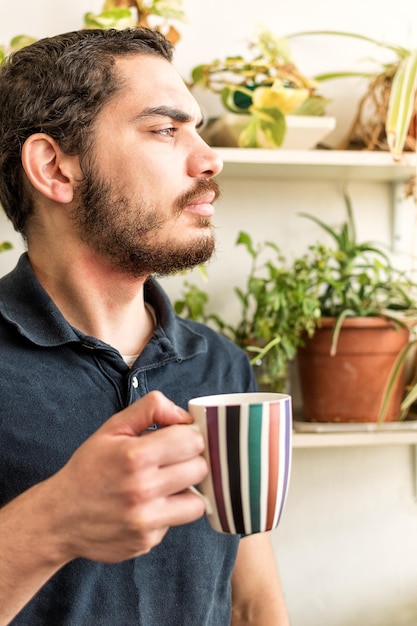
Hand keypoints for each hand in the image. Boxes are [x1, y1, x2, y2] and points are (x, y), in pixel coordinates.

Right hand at [42, 391, 207, 563]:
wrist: (60, 516)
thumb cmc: (89, 468)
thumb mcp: (112, 428)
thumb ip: (150, 409)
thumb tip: (184, 416)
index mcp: (136, 456)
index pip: (193, 440)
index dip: (189, 436)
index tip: (178, 439)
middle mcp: (143, 490)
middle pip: (201, 469)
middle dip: (191, 461)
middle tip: (172, 461)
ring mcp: (146, 520)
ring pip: (197, 501)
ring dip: (186, 491)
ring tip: (166, 484)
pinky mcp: (147, 541)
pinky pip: (176, 522)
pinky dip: (168, 512)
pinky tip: (148, 505)